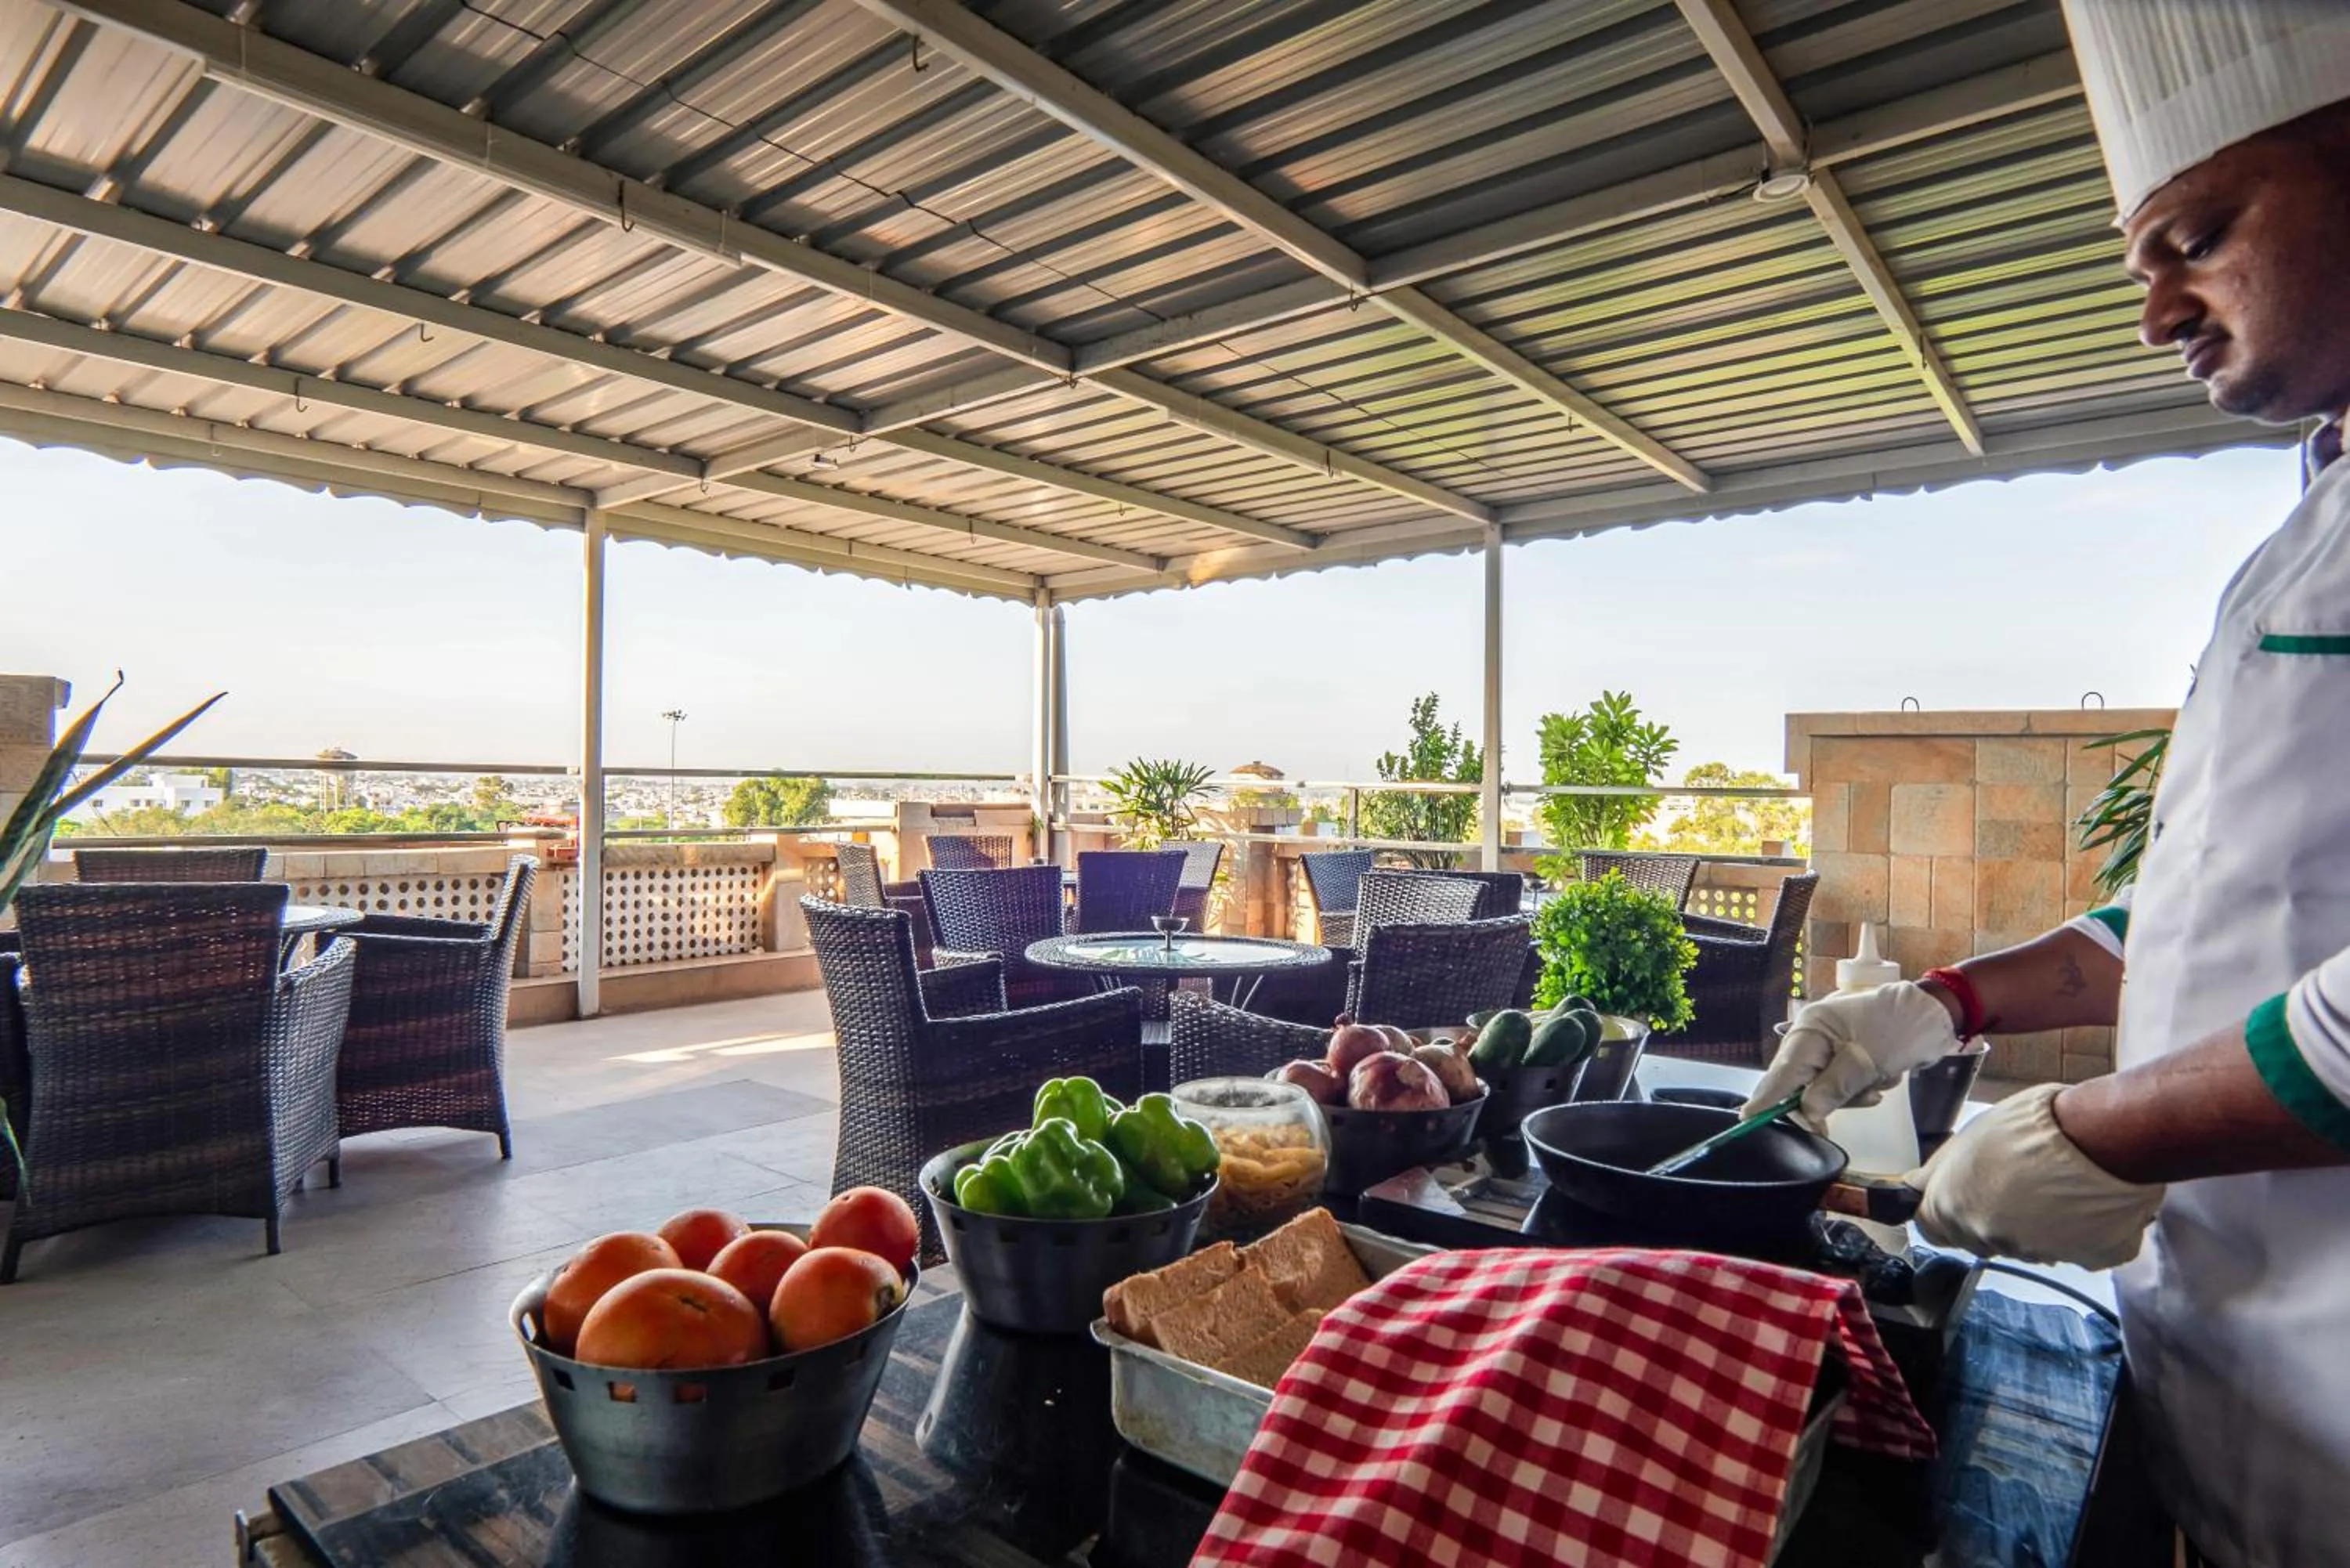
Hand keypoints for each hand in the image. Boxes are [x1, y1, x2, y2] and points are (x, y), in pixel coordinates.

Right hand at [1743, 983, 1958, 1130]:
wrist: (1937, 1015)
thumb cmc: (1900, 1029)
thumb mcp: (1867, 1061)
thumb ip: (1833, 1088)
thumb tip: (1807, 1112)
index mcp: (1810, 1030)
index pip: (1782, 1072)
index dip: (1766, 1098)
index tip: (1747, 1120)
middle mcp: (1813, 1038)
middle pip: (1800, 1085)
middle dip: (1824, 1101)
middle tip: (1834, 1120)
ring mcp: (1830, 1047)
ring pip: (1824, 1090)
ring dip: (1851, 1095)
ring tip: (1877, 1083)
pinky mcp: (1848, 1057)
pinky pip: (1843, 1086)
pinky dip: (1861, 1089)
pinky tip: (1881, 1080)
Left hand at [1908, 1084, 2164, 1268]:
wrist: (2099, 1135)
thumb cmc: (2031, 1123)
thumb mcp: (1970, 1135)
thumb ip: (1940, 1171)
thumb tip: (1914, 1185)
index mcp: (1951, 1207)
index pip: (1932, 1228)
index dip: (1946, 1210)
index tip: (1961, 1195)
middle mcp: (1988, 1238)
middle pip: (1980, 1237)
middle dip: (1992, 1216)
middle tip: (2018, 1182)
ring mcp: (2037, 1253)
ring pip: (2027, 1245)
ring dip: (2035, 1224)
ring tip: (2057, 1185)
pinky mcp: (2084, 1259)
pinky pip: (2075, 1249)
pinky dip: (2080, 1231)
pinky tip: (2088, 1200)